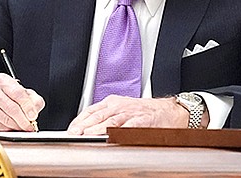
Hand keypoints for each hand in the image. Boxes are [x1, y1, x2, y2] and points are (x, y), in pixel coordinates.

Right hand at [0, 73, 44, 130]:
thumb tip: (34, 112)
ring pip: (3, 119)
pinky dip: (7, 130)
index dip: (27, 106)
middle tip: (29, 126)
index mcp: (3, 80)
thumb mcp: (26, 93)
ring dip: (16, 126)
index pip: (17, 93)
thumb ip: (34, 100)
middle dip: (22, 120)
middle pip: (10, 107)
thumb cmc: (11, 96)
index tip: (33, 116)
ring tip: (23, 128)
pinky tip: (12, 129)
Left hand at [66, 95, 188, 134]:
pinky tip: (112, 137)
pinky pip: (129, 127)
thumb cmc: (145, 112)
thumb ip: (105, 117)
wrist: (169, 111)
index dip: (79, 121)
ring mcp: (130, 113)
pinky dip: (120, 132)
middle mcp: (119, 106)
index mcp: (113, 102)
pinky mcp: (142, 120)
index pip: (90, 111)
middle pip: (98, 116)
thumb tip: (85, 130)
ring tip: (88, 136)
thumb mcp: (122, 109)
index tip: (71, 130)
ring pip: (110, 121)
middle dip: (85, 126)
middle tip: (75, 135)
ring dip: (98, 130)